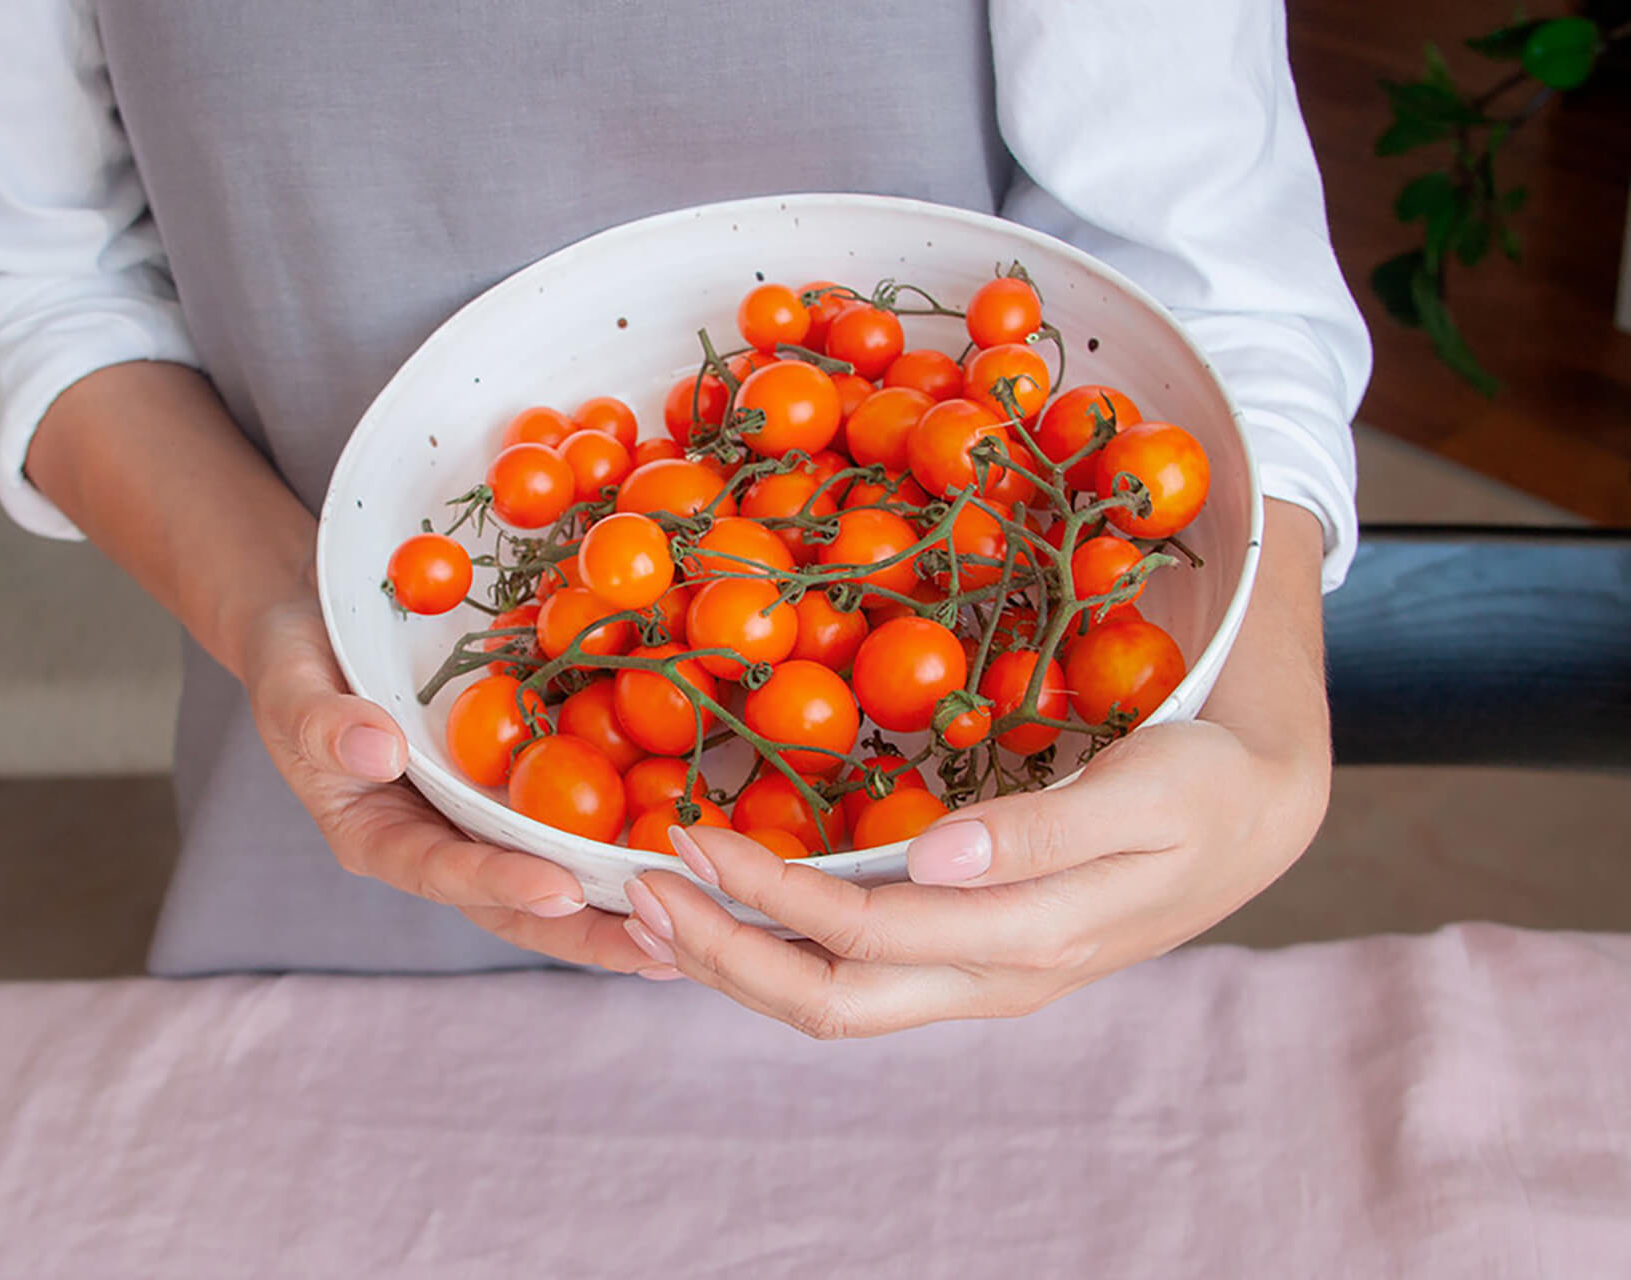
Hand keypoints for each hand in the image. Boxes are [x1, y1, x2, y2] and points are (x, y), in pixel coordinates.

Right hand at [243, 597, 664, 974]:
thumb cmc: (294, 658)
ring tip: (703, 924)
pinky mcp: (520, 787)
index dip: (500, 886)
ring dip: (624, 906)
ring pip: (559, 877)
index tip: (558, 891)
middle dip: (588, 934)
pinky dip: (629, 839)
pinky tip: (696, 848)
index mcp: (380, 837)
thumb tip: (378, 750)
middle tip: (663, 948)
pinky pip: (577, 820)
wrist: (321, 622)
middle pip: (518, 906)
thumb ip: (322, 722)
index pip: (443, 873)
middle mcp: (441, 844)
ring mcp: (485, 822)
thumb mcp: (288, 683)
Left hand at [617, 501, 1333, 1033]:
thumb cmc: (1211, 786)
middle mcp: (992, 977)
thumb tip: (934, 860)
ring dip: (743, 961)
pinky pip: (864, 970)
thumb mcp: (1149, 796)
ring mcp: (980, 973)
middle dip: (725, 959)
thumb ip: (1044, 833)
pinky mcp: (974, 949)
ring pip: (839, 999)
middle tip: (642, 896)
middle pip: (831, 1004)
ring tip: (662, 915)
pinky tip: (742, 912)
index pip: (867, 937)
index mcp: (1028, 941)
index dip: (769, 896)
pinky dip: (788, 946)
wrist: (1266, 809)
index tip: (690, 835)